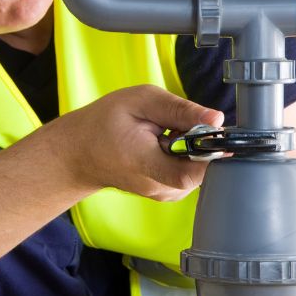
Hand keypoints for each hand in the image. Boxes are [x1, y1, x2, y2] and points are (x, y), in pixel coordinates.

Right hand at [50, 85, 224, 201]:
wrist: (79, 153)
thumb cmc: (104, 124)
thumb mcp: (141, 101)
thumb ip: (179, 109)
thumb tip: (216, 119)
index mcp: (144, 163)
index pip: (191, 173)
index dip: (211, 153)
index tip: (212, 132)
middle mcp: (156, 186)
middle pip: (201, 170)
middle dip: (199, 143)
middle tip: (175, 125)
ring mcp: (163, 194)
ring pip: (198, 171)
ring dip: (191, 150)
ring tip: (164, 135)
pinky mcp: (167, 193)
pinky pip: (189, 174)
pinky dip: (184, 158)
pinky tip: (164, 146)